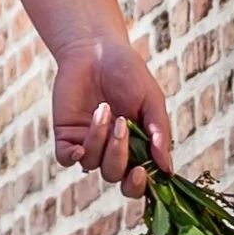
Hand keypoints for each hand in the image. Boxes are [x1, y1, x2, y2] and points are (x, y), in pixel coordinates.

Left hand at [52, 35, 170, 198]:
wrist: (97, 49)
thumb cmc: (129, 73)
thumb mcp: (152, 101)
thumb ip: (160, 134)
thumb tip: (167, 169)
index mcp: (137, 146)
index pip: (138, 180)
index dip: (138, 185)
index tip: (141, 172)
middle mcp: (111, 149)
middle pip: (114, 175)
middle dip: (118, 156)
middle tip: (122, 126)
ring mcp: (87, 142)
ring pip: (92, 164)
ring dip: (99, 139)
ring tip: (104, 109)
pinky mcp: (66, 134)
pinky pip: (67, 158)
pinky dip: (73, 156)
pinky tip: (80, 144)